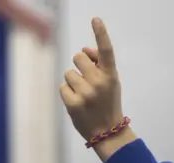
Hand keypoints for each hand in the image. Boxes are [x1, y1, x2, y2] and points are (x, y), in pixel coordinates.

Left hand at [60, 18, 123, 140]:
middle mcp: (99, 82)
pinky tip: (77, 102)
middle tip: (85, 80)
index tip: (95, 19)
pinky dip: (67, 93)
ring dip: (72, 81)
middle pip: (77, 57)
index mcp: (111, 75)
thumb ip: (99, 65)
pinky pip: (62, 87)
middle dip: (79, 65)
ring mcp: (86, 93)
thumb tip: (83, 50)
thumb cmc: (107, 102)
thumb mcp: (110, 82)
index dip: (101, 33)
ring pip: (68, 73)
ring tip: (83, 95)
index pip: (106, 50)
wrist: (107, 131)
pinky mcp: (73, 103)